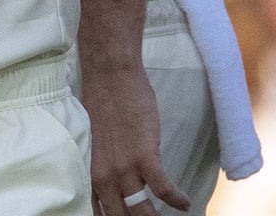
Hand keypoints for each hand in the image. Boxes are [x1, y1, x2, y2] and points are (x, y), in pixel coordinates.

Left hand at [79, 59, 189, 215]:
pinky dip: (176, 199)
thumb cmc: (101, 100)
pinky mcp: (144, 156)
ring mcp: (124, 168)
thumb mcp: (94, 140)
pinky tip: (184, 203)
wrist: (109, 73)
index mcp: (91, 172)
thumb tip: (116, 181)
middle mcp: (105, 176)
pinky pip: (164, 190)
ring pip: (143, 211)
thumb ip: (102, 164)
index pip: (101, 212)